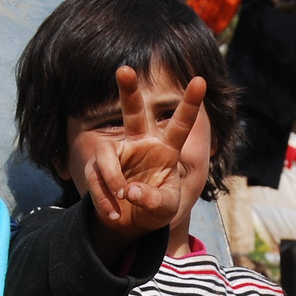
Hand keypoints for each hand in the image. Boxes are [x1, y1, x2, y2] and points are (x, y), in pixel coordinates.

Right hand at [83, 66, 207, 238]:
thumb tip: (130, 191)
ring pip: (105, 153)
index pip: (179, 124)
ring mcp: (117, 153)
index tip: (200, 81)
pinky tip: (114, 213)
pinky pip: (95, 175)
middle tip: (124, 69)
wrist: (130, 225)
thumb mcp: (165, 209)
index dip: (189, 103)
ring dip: (111, 178)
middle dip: (127, 91)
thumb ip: (154, 200)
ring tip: (123, 198)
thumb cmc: (155, 211)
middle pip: (132, 112)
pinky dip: (104, 198)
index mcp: (165, 150)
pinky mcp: (97, 167)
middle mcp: (140, 144)